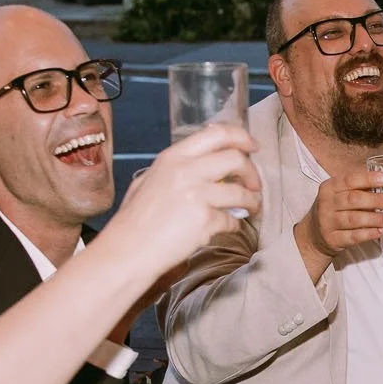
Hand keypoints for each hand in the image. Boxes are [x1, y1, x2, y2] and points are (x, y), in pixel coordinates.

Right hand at [109, 122, 259, 267]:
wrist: (127, 250)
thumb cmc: (134, 220)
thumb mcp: (149, 180)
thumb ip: (175, 168)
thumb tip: (202, 162)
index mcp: (172, 157)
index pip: (216, 133)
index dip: (241, 137)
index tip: (252, 146)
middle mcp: (185, 171)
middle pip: (235, 158)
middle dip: (252, 171)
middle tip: (255, 184)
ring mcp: (196, 195)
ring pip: (241, 191)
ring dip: (252, 200)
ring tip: (252, 207)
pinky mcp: (204, 220)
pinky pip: (231, 220)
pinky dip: (234, 225)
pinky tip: (226, 227)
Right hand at [296, 166, 382, 268]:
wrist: (314, 234)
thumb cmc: (334, 209)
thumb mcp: (340, 194)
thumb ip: (361, 187)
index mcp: (329, 187)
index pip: (349, 180)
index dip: (368, 179)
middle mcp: (326, 204)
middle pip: (353, 200)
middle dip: (375, 200)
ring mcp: (328, 222)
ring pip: (354, 219)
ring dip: (374, 219)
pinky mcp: (333, 239)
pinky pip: (353, 236)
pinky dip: (369, 234)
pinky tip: (379, 231)